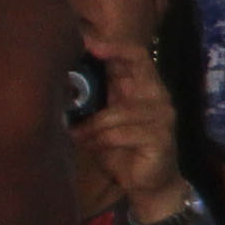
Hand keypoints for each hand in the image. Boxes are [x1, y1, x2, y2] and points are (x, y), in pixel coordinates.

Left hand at [73, 28, 188, 218]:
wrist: (149, 186)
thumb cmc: (123, 150)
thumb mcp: (106, 119)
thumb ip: (97, 96)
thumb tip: (62, 75)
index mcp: (145, 88)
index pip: (136, 54)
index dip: (113, 44)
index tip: (85, 39)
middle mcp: (158, 97)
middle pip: (137, 64)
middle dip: (108, 57)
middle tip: (80, 55)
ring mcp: (162, 117)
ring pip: (117, 110)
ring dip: (92, 125)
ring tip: (76, 134)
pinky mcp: (160, 139)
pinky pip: (121, 134)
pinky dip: (100, 140)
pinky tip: (89, 146)